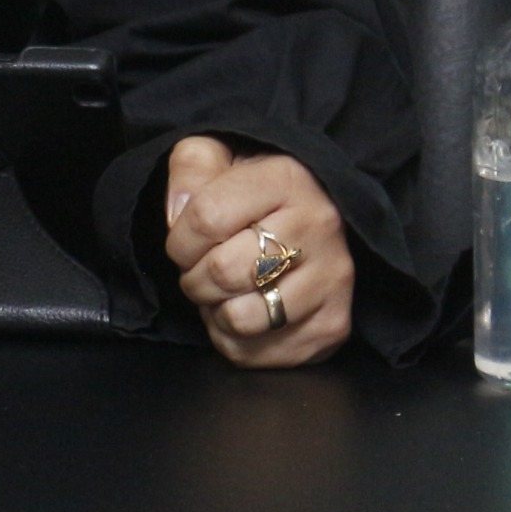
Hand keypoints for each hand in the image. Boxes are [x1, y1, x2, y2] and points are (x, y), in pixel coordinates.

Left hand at [161, 136, 350, 368]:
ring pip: (240, 319)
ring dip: (215, 311)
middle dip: (194, 277)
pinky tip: (246, 310)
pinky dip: (233, 340)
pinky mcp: (332, 327)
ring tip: (226, 291)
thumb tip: (178, 214)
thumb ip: (191, 168)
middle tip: (202, 270)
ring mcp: (332, 280)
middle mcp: (319, 227)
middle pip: (222, 272)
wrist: (314, 221)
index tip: (184, 242)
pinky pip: (254, 353)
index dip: (179, 239)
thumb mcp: (219, 158)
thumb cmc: (255, 194)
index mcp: (288, 179)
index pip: (206, 218)